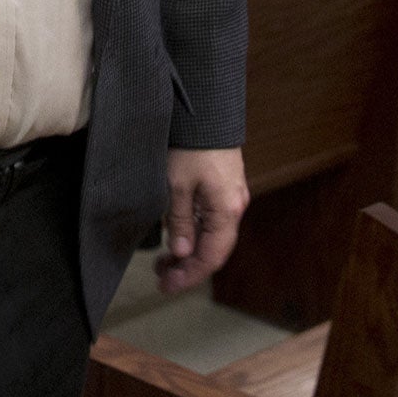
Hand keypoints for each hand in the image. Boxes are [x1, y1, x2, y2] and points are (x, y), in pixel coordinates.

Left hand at [155, 147, 248, 293]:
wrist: (205, 111)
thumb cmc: (190, 145)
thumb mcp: (176, 184)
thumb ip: (180, 220)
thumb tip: (182, 253)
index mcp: (226, 210)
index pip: (211, 256)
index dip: (190, 275)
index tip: (167, 285)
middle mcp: (234, 206)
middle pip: (214, 249)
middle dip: (189, 267)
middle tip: (162, 277)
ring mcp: (231, 196)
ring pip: (213, 235)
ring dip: (191, 250)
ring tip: (166, 260)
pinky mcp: (224, 186)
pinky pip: (213, 220)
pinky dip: (196, 233)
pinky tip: (179, 236)